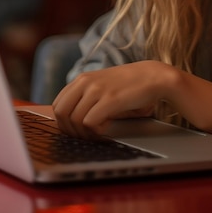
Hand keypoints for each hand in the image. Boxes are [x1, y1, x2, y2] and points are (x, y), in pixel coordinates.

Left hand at [52, 61, 175, 138]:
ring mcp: (97, 90)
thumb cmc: (129, 85)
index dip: (63, 122)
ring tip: (98, 132)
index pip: (58, 105)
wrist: (153, 77)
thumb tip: (69, 120)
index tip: (76, 130)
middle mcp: (86, 82)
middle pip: (61, 113)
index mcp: (82, 79)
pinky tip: (107, 128)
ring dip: (84, 133)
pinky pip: (89, 122)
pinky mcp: (110, 99)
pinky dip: (95, 131)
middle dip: (70, 130)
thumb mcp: (101, 86)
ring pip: (74, 120)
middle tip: (85, 136)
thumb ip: (85, 97)